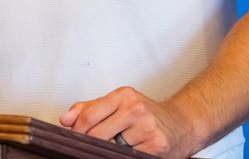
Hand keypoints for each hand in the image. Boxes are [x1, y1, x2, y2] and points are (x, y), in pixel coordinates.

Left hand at [60, 86, 198, 157]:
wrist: (183, 124)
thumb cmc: (148, 115)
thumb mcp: (119, 104)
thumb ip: (90, 109)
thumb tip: (65, 120)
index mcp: (124, 96)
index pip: (89, 116)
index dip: (76, 132)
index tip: (73, 139)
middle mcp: (136, 109)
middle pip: (97, 135)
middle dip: (89, 145)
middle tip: (88, 149)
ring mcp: (146, 129)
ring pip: (111, 149)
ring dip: (107, 152)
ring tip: (113, 148)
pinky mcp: (155, 148)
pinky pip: (127, 157)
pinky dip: (121, 157)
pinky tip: (125, 153)